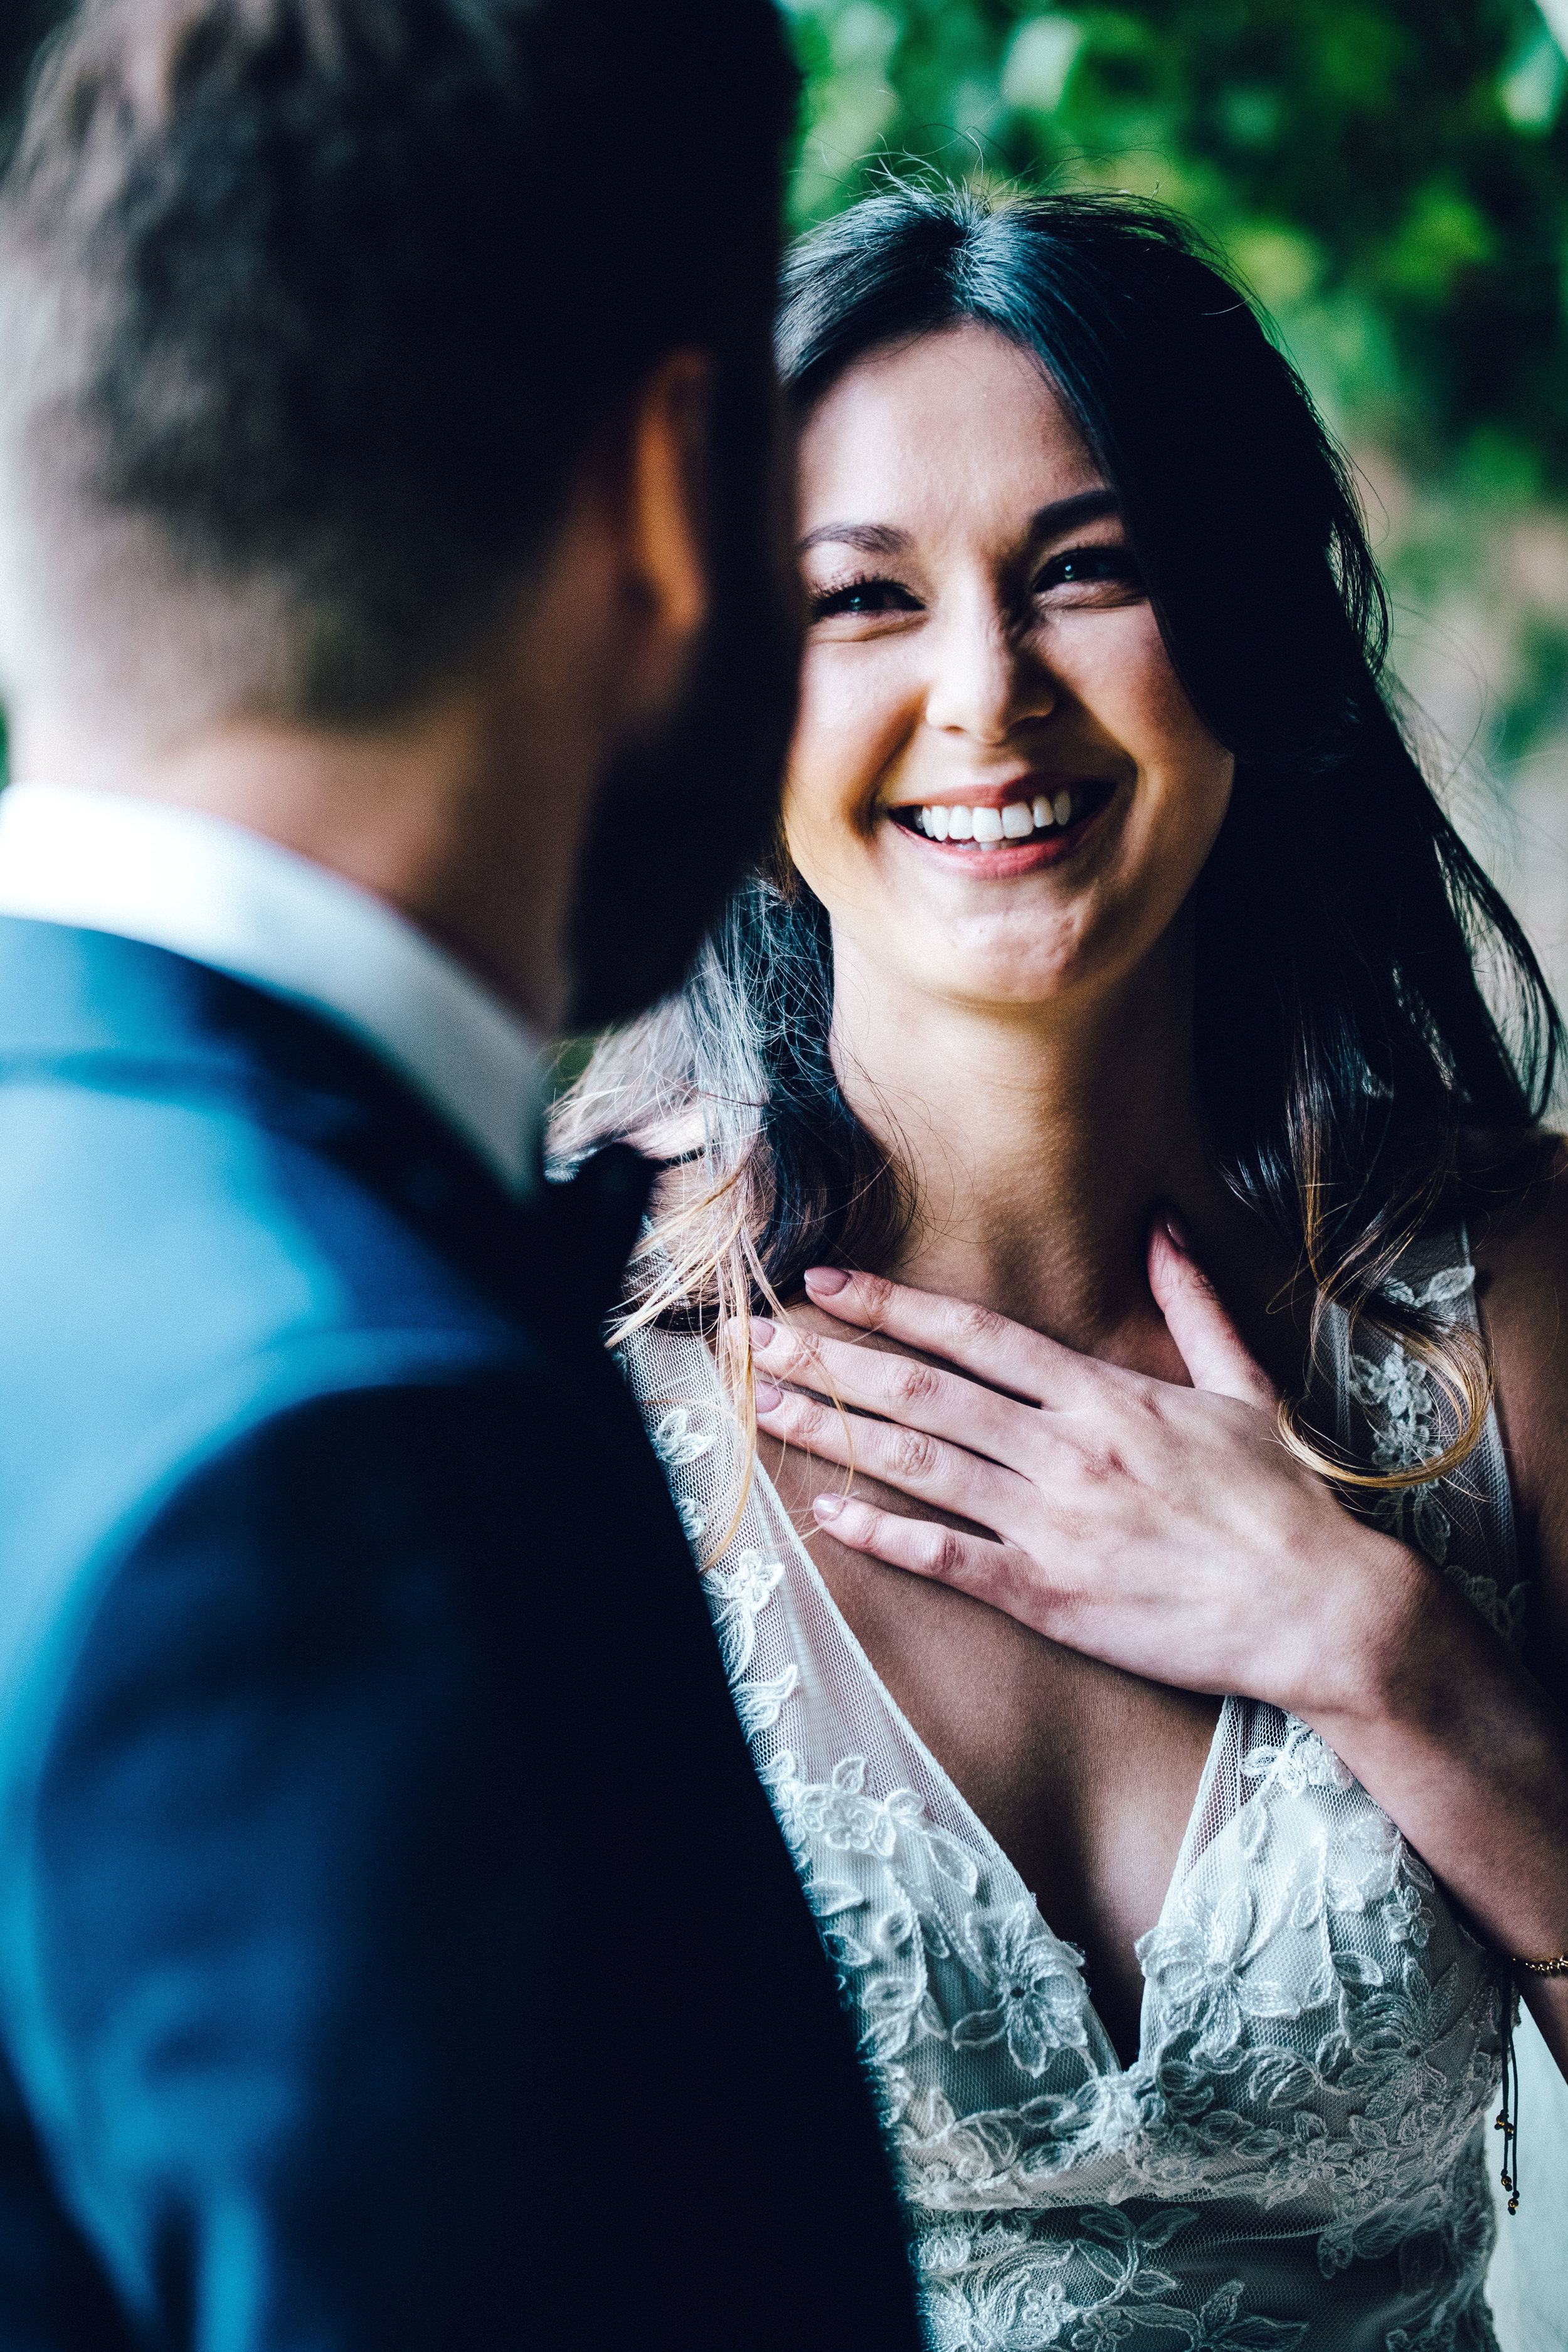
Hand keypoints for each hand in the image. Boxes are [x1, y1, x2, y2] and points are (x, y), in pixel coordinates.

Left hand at [742, 1222, 1417, 1729]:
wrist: (1320, 1608)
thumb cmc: (1281, 1501)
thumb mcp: (1243, 1386)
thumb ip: (1191, 1304)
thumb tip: (1161, 1226)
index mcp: (1104, 1395)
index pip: (975, 1337)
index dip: (892, 1306)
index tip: (826, 1281)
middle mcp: (1065, 1450)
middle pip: (923, 1393)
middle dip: (829, 1361)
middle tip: (752, 1339)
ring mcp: (1052, 1525)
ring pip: (920, 1466)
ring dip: (834, 1432)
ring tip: (763, 1407)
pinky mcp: (1050, 1596)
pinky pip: (950, 1559)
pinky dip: (885, 1534)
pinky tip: (828, 1511)